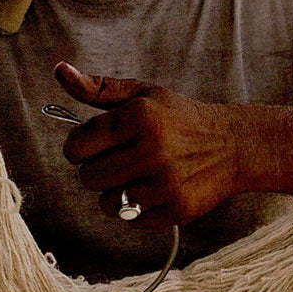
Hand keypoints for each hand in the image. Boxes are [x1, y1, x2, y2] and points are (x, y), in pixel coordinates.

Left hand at [55, 62, 240, 228]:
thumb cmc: (177, 117)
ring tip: (135, 176)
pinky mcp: (178, 209)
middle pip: (89, 178)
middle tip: (118, 159)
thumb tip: (60, 71)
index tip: (94, 144)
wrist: (232, 145)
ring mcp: (166, 183)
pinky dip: (136, 210)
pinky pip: (132, 220)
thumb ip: (97, 87)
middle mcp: (153, 150)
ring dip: (115, 192)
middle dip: (96, 170)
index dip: (80, 147)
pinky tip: (154, 191)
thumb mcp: (140, 94)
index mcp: (139, 117)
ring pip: (107, 203)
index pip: (77, 147)